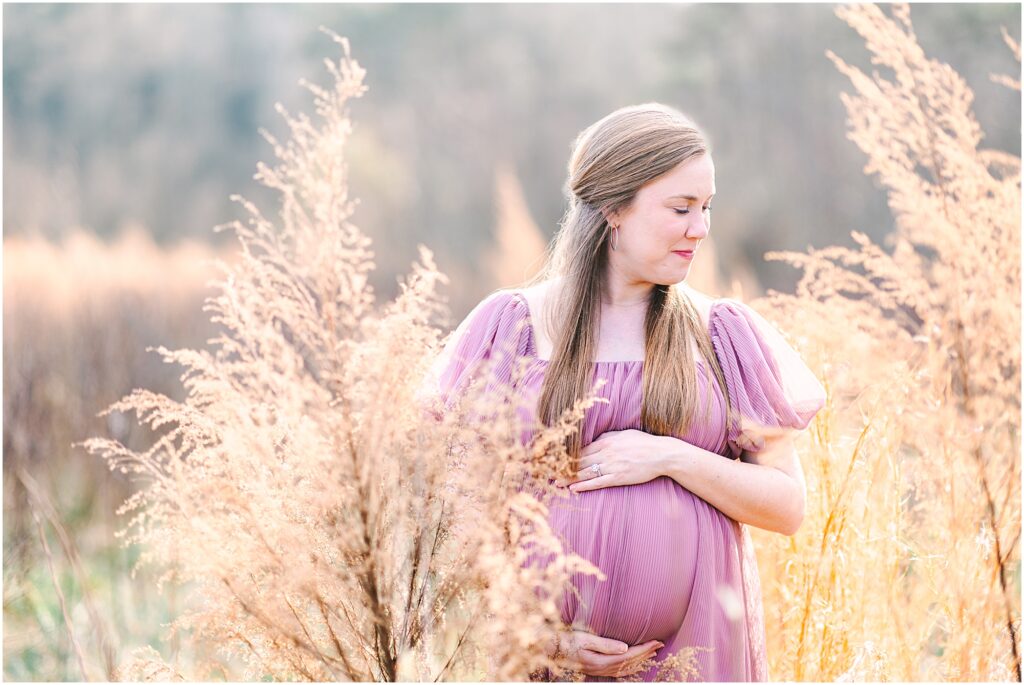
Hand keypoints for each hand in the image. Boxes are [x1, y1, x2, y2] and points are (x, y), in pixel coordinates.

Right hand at [551, 629, 662, 677]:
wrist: (551, 649)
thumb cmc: (566, 641)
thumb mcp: (584, 639)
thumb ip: (604, 644)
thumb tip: (624, 647)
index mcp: (600, 660)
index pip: (628, 655)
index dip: (644, 649)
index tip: (656, 641)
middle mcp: (602, 668)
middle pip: (629, 662)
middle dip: (646, 654)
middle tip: (660, 644)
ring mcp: (599, 670)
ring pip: (626, 668)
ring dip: (640, 660)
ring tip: (653, 653)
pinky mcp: (597, 668)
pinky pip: (618, 671)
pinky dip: (630, 667)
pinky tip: (635, 663)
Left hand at [554, 429, 670, 492]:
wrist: (661, 454)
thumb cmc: (643, 442)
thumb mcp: (623, 434)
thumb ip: (607, 437)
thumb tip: (594, 440)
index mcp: (605, 442)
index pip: (580, 449)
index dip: (566, 455)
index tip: (554, 459)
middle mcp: (605, 453)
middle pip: (579, 461)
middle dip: (562, 466)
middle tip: (547, 471)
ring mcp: (612, 466)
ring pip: (585, 473)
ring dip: (569, 478)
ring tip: (555, 482)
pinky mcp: (619, 477)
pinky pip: (597, 483)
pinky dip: (584, 486)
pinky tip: (573, 489)